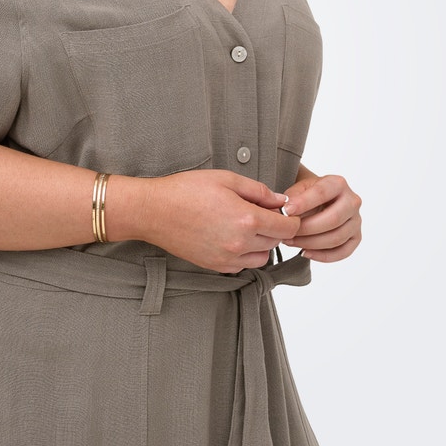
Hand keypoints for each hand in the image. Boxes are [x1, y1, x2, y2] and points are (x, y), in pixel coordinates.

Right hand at [137, 170, 299, 273]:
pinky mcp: (215, 266)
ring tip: (246, 226)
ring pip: (262, 257)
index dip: (291, 218)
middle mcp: (240, 243)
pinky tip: (233, 237)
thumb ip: (259, 191)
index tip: (285, 211)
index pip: (287, 227)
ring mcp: (228, 258)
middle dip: (275, 227)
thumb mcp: (226, 179)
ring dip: (262, 243)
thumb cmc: (186, 190)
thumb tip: (280, 200)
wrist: (154, 211)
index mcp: (247, 219)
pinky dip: (245, 254)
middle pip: (276, 241)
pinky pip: (243, 265)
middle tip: (263, 212)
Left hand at [282, 174, 361, 261]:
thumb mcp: (298, 189)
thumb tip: (285, 212)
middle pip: (333, 219)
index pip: (322, 193)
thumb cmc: (308, 194)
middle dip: (307, 228)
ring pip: (337, 238)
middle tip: (287, 232)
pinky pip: (342, 252)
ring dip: (310, 243)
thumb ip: (292, 198)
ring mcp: (356, 221)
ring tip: (290, 242)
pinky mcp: (355, 237)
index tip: (286, 211)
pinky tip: (304, 252)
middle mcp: (352, 201)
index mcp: (338, 183)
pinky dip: (322, 256)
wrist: (318, 201)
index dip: (304, 203)